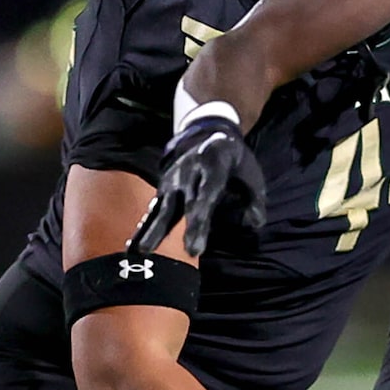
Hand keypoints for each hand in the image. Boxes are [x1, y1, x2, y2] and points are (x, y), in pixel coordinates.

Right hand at [128, 117, 266, 259]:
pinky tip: (134, 246)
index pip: (206, 196)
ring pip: (162, 208)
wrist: (212, 137)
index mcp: (213, 166)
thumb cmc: (236, 164)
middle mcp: (188, 172)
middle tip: (166, 253)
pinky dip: (144, 226)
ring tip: (139, 252)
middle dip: (174, 230)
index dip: (199, 223)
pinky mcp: (164, 187)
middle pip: (181, 205)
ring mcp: (173, 180)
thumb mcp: (251, 175)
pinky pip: (155, 209)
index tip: (195, 249)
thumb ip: (254, 199)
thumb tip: (255, 223)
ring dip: (150, 230)